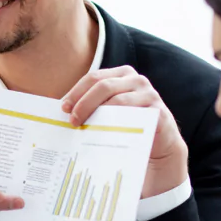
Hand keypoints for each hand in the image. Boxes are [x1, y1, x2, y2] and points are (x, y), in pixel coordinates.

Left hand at [61, 66, 187, 197]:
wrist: (158, 145)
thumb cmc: (127, 125)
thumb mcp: (108, 112)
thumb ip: (90, 106)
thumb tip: (61, 110)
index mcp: (121, 75)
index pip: (93, 78)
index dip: (76, 92)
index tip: (63, 108)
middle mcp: (136, 80)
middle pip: (103, 86)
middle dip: (84, 103)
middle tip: (72, 121)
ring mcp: (149, 94)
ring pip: (118, 100)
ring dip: (98, 115)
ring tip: (85, 129)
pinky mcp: (158, 111)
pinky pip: (134, 116)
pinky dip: (117, 125)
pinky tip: (104, 134)